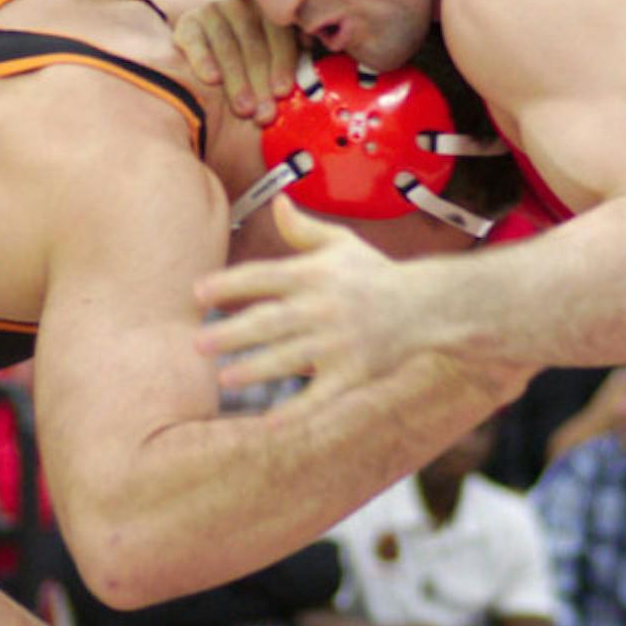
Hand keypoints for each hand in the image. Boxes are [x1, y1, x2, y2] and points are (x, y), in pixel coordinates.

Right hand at [173, 0, 298, 122]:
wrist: (209, 73)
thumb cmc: (254, 77)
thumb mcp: (276, 69)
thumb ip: (297, 66)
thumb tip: (315, 72)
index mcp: (272, 13)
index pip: (281, 34)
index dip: (283, 63)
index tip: (283, 92)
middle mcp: (243, 4)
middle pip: (254, 42)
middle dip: (260, 80)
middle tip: (264, 112)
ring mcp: (214, 10)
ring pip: (227, 43)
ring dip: (237, 78)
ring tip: (243, 108)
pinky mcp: (189, 22)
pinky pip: (196, 39)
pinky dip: (203, 58)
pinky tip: (212, 79)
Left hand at [196, 196, 418, 394]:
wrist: (428, 306)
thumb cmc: (375, 274)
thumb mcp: (342, 244)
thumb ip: (303, 229)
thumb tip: (277, 201)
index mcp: (313, 274)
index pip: (262, 276)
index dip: (228, 284)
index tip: (197, 293)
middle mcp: (322, 307)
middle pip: (269, 321)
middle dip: (231, 333)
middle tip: (197, 344)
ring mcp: (337, 343)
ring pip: (288, 358)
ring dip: (255, 369)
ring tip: (224, 378)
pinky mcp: (353, 374)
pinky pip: (320, 396)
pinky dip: (296, 412)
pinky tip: (269, 424)